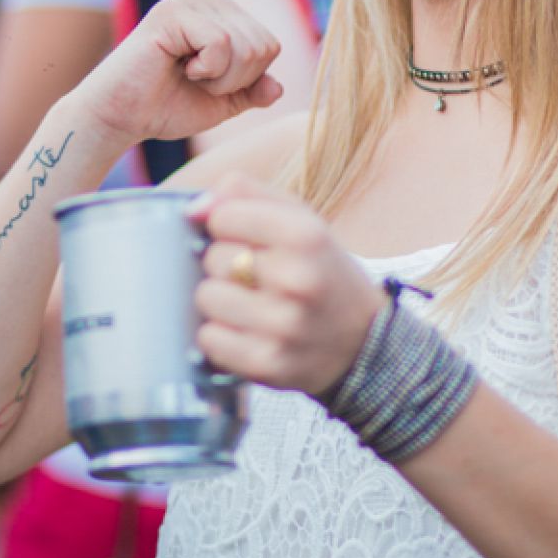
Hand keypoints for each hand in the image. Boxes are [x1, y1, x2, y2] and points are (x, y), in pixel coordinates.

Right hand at [76, 0, 282, 148]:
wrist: (119, 117)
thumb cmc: (165, 107)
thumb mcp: (222, 103)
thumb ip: (252, 92)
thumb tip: (279, 88)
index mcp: (222, 10)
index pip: (269, 45)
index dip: (247, 79)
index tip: (208, 82)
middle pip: (263, 45)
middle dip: (235, 80)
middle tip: (195, 81)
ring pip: (245, 46)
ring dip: (220, 78)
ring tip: (186, 74)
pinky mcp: (172, 12)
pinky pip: (221, 45)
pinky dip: (207, 70)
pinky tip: (177, 67)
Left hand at [190, 175, 385, 396]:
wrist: (365, 342)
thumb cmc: (321, 271)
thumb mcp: (300, 219)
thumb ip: (247, 194)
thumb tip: (193, 208)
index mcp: (306, 235)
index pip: (223, 216)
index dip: (227, 225)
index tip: (246, 238)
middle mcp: (297, 279)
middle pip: (213, 257)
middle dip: (226, 264)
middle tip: (255, 276)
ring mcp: (283, 325)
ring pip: (207, 297)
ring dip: (221, 301)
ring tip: (249, 303)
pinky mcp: (268, 363)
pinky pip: (209, 339)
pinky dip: (221, 335)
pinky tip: (246, 331)